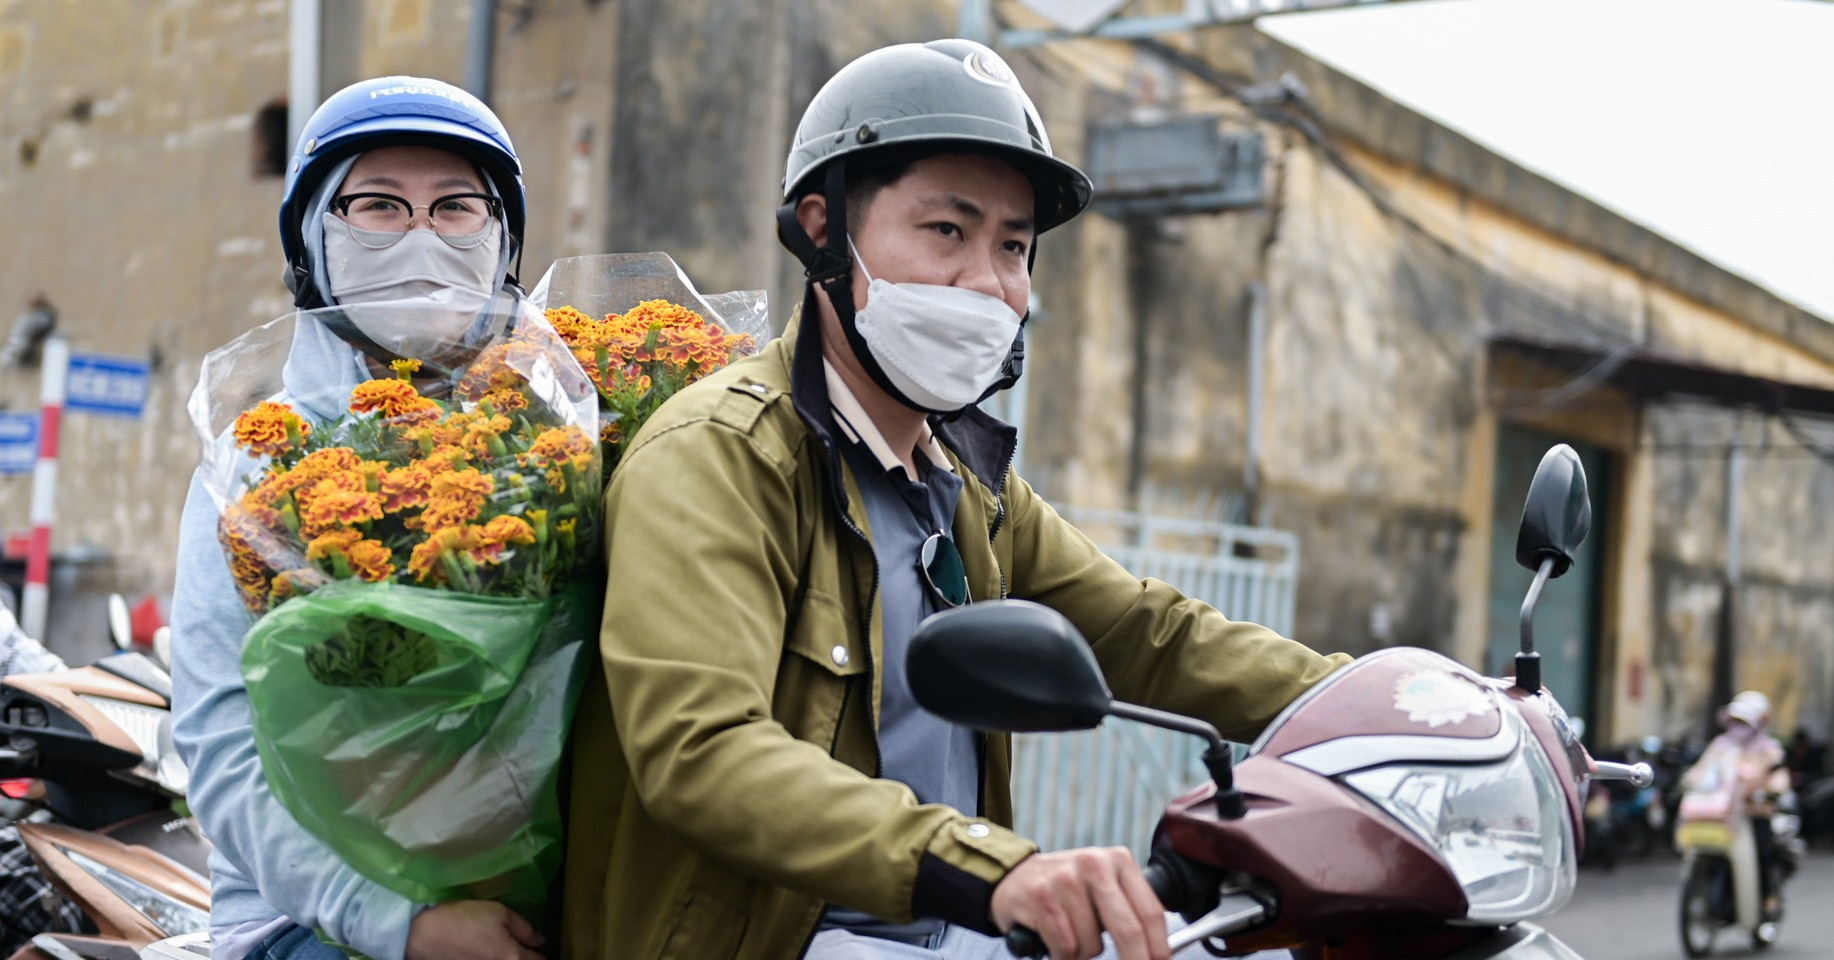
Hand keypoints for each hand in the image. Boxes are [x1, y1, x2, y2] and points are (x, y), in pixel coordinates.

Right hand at [406, 901, 546, 959]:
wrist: (425, 936)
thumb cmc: (465, 919)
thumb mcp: (500, 913)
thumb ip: (525, 929)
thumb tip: (540, 941)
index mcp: (514, 957)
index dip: (540, 952)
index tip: (538, 947)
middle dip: (526, 958)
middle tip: (525, 950)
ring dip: (511, 959)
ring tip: (502, 950)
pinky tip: (486, 954)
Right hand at [990, 848, 1168, 959]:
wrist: (1012, 877)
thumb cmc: (1066, 890)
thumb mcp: (1103, 887)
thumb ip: (1129, 910)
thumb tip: (1155, 952)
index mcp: (1118, 860)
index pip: (1151, 912)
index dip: (1160, 948)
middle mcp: (1094, 864)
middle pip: (1129, 930)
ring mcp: (1066, 879)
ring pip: (1093, 944)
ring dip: (1083, 954)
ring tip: (1071, 936)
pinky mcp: (1041, 896)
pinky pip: (1066, 946)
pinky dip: (1061, 954)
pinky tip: (1053, 939)